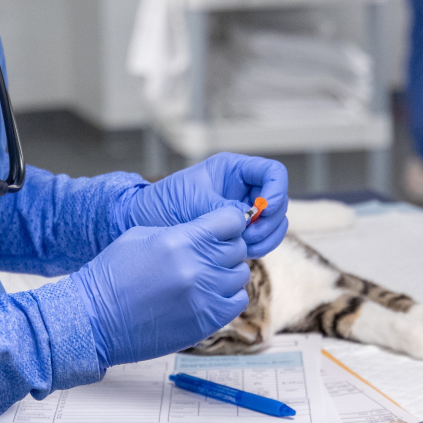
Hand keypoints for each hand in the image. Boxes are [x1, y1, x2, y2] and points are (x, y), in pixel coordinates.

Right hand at [71, 207, 249, 367]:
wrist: (96, 319)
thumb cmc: (112, 275)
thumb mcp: (141, 236)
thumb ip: (180, 231)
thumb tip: (207, 230)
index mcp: (180, 240)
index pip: (230, 220)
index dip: (229, 219)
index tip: (223, 225)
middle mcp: (198, 267)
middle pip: (238, 247)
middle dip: (226, 246)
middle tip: (209, 252)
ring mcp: (205, 296)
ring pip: (240, 275)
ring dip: (227, 272)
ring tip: (205, 275)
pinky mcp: (206, 321)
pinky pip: (236, 302)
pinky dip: (228, 296)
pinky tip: (209, 294)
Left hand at [127, 152, 287, 257]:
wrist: (142, 224)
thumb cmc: (163, 204)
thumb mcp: (195, 202)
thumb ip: (225, 208)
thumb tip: (251, 218)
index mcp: (233, 170)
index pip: (273, 173)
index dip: (277, 191)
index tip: (264, 211)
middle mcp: (243, 189)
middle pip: (279, 202)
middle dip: (270, 221)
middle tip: (248, 235)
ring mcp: (243, 212)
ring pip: (274, 224)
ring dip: (266, 237)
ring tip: (243, 247)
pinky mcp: (239, 233)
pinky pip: (262, 240)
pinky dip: (258, 247)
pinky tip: (240, 253)